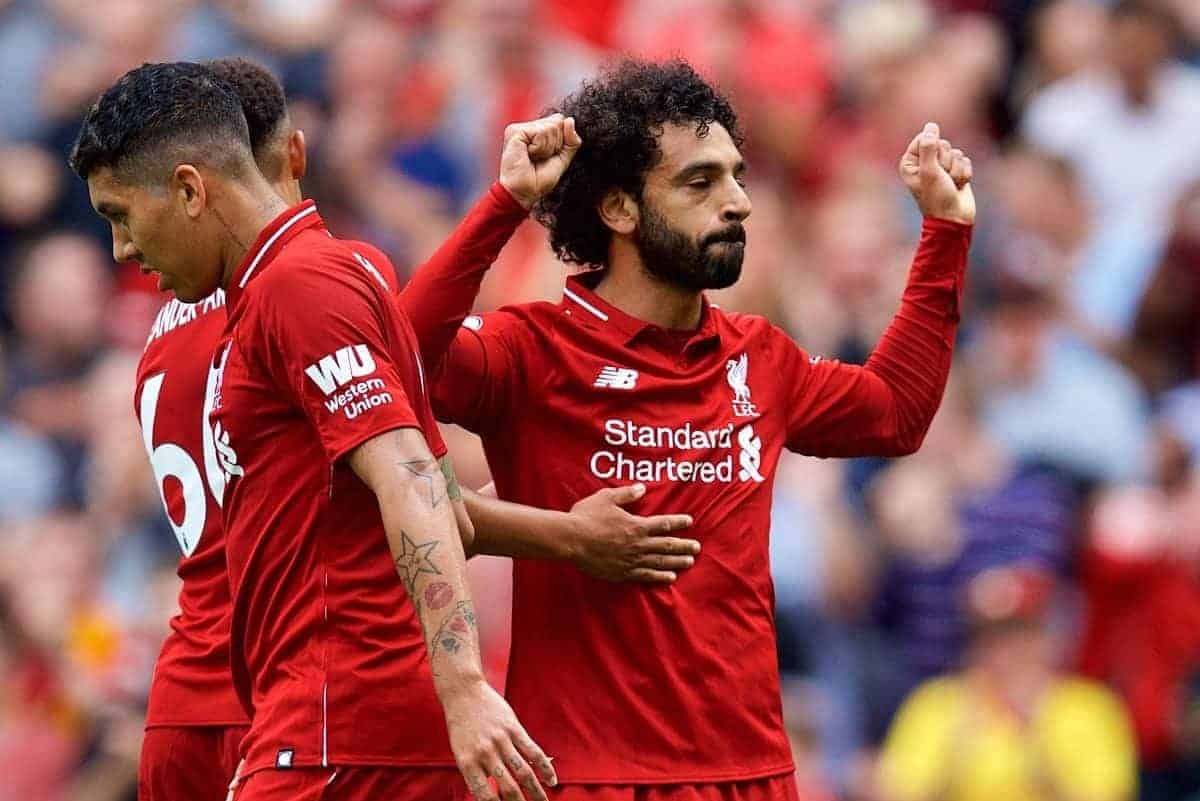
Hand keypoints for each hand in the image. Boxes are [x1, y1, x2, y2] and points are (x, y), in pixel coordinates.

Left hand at [443, 678, 556, 800]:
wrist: (463, 693)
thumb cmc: (461, 727)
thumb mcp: (462, 753)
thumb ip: (477, 774)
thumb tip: (495, 797)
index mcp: (467, 763)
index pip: (485, 796)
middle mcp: (485, 754)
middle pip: (509, 788)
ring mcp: (501, 740)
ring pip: (524, 772)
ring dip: (536, 792)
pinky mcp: (513, 728)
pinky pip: (533, 751)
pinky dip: (545, 768)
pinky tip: (552, 781)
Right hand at [499, 113, 581, 209]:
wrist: (525, 192)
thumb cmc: (539, 179)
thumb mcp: (563, 158)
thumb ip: (571, 140)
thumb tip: (570, 120)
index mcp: (538, 131)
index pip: (561, 121)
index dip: (561, 140)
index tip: (549, 156)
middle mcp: (529, 127)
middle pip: (558, 122)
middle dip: (555, 144)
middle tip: (540, 158)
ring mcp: (520, 128)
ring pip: (550, 127)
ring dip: (547, 148)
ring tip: (533, 158)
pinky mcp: (515, 131)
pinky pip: (540, 132)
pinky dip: (540, 148)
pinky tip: (528, 155)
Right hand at [566, 484, 698, 582]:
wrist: (570, 540)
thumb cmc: (586, 517)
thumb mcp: (606, 498)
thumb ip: (626, 494)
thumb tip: (642, 488)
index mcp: (636, 525)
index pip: (663, 524)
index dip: (677, 522)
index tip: (689, 521)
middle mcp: (637, 544)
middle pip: (666, 545)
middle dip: (684, 546)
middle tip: (697, 547)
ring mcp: (631, 560)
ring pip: (660, 562)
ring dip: (677, 561)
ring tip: (690, 562)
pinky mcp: (622, 573)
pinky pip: (646, 576)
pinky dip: (660, 576)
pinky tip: (670, 577)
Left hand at [899, 122, 974, 224]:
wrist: (954, 219)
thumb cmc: (937, 198)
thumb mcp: (930, 171)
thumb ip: (929, 147)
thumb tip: (931, 125)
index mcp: (910, 163)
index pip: (924, 138)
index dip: (933, 149)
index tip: (932, 167)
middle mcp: (924, 163)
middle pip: (942, 144)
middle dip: (946, 162)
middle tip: (942, 179)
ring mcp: (941, 167)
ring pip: (956, 152)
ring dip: (956, 169)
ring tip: (950, 184)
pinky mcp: (956, 171)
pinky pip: (966, 160)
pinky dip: (965, 173)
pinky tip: (959, 185)